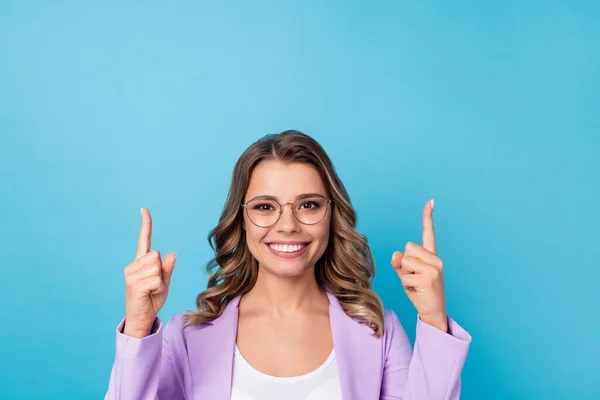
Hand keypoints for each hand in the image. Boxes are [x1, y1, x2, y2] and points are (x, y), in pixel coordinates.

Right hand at [123, 207, 175, 337]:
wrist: (141, 318)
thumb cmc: (152, 299)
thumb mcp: (164, 282)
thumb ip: (167, 268)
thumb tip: (172, 253)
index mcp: (141, 263)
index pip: (144, 240)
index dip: (145, 224)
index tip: (144, 209)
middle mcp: (133, 265)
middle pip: (157, 256)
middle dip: (161, 271)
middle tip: (154, 285)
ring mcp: (131, 274)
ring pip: (157, 267)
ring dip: (160, 281)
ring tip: (151, 290)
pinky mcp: (133, 284)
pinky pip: (156, 279)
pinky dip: (158, 288)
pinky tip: (149, 294)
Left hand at [390, 199, 447, 332]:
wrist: (433, 314)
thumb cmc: (420, 293)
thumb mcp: (407, 276)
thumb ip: (400, 263)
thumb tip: (396, 255)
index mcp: (431, 257)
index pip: (428, 233)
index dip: (427, 217)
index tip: (430, 201)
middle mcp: (436, 260)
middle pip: (408, 247)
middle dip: (405, 263)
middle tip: (414, 278)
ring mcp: (434, 269)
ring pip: (405, 260)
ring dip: (405, 274)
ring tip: (415, 285)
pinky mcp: (429, 278)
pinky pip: (405, 275)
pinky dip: (406, 285)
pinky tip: (417, 291)